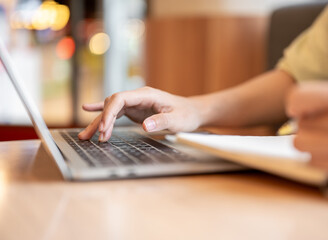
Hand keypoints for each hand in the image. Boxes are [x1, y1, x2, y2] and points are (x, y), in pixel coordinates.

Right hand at [78, 87, 202, 141]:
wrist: (191, 112)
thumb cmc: (186, 115)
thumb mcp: (177, 120)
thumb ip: (161, 121)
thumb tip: (145, 126)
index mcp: (146, 95)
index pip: (120, 98)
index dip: (109, 112)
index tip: (104, 129)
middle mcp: (138, 97)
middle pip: (112, 104)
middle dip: (101, 120)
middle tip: (93, 137)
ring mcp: (135, 103)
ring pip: (111, 109)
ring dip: (99, 121)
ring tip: (86, 135)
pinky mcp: (135, 110)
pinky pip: (116, 110)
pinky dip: (103, 112)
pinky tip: (89, 109)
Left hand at [287, 81, 327, 180]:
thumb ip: (320, 98)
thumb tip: (293, 112)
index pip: (298, 98)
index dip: (296, 104)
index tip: (302, 108)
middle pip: (299, 124)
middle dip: (307, 124)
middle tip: (327, 125)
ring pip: (300, 143)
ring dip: (310, 142)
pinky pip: (311, 161)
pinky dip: (320, 157)